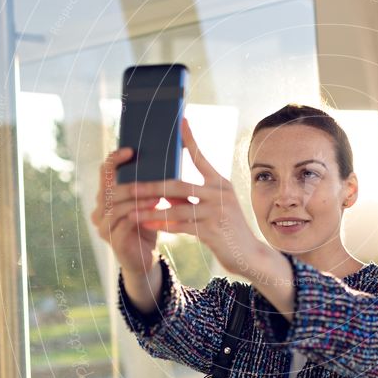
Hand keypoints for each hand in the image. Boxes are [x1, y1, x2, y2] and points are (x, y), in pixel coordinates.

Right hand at [90, 147, 161, 274]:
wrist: (145, 257)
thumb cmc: (147, 226)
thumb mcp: (147, 203)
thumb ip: (148, 186)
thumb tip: (166, 161)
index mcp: (105, 197)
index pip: (103, 172)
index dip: (114, 159)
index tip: (131, 150)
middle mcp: (99, 210)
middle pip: (111, 189)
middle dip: (134, 183)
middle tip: (155, 180)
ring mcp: (102, 226)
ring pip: (117, 206)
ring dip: (139, 199)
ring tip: (158, 196)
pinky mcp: (112, 240)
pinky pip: (124, 222)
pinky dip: (139, 214)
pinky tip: (154, 210)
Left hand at [128, 116, 264, 276]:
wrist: (248, 254)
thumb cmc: (227, 229)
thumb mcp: (210, 208)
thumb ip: (188, 199)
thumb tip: (164, 194)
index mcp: (219, 183)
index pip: (200, 157)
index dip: (189, 140)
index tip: (179, 122)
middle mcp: (220, 193)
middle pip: (179, 185)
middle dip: (151, 186)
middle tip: (128, 186)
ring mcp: (217, 211)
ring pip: (177, 207)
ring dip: (151, 210)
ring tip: (131, 211)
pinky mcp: (213, 230)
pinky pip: (182, 226)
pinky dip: (163, 225)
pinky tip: (148, 225)